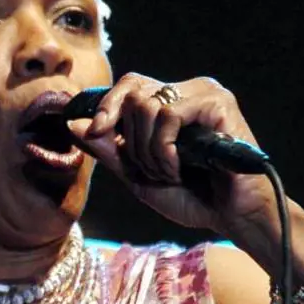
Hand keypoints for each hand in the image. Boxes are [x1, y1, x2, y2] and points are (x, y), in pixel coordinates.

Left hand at [67, 74, 276, 239]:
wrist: (231, 217)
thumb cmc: (192, 197)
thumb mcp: (138, 175)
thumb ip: (108, 150)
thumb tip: (72, 125)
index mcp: (169, 103)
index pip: (128, 86)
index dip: (106, 106)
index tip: (93, 132)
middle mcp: (186, 91)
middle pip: (133, 94)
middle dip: (131, 141)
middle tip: (151, 170)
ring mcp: (204, 94)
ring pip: (147, 105)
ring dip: (149, 150)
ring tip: (170, 173)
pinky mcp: (218, 103)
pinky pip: (170, 115)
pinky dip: (165, 149)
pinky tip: (180, 168)